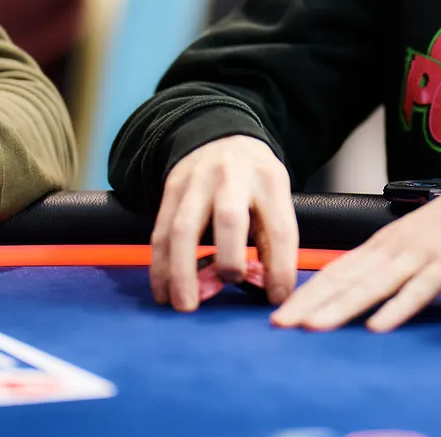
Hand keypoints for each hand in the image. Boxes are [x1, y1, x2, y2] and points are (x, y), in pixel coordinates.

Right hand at [149, 135, 298, 311]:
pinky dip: (160, 266)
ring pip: (184, 228)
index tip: (277, 298)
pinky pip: (160, 232)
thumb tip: (269, 289)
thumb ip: (272, 239)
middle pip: (229, 218)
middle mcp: (232, 177)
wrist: (220, 137)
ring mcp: (197, 182)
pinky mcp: (171, 190)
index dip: (280, 268)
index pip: (280, 228)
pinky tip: (163, 290)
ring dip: (182, 272)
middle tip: (226, 289)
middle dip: (228, 259)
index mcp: (269, 180)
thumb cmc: (254, 179)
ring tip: (184, 305)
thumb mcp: (276, 196)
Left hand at [272, 180, 440, 332]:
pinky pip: (419, 290)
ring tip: (313, 326)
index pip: (335, 271)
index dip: (306, 293)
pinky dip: (397, 308)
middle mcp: (393, 249)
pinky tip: (378, 326)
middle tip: (280, 324)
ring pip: (374, 285)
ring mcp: (419, 256)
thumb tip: (349, 294)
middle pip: (345, 279)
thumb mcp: (408, 243)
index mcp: (380, 246)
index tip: (278, 314)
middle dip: (310, 303)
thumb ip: (382, 268)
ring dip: (341, 307)